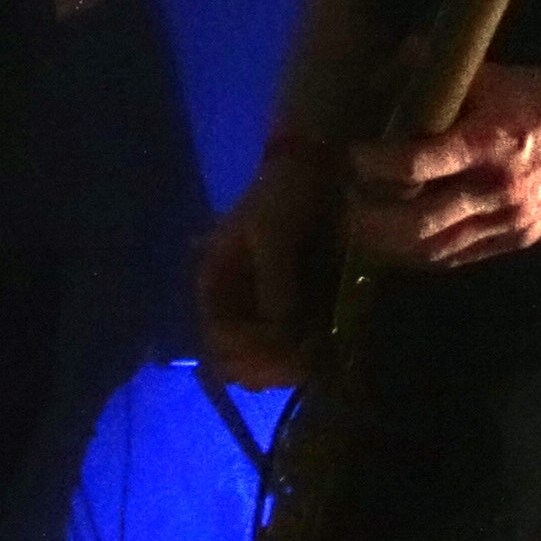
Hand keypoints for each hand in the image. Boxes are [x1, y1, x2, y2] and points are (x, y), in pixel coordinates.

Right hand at [195, 147, 335, 388]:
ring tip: (316, 358)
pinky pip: (290, 351)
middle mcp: (233, 307)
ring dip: (287, 368)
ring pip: (263, 364)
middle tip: (305, 360)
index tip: (286, 345)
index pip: (219, 338)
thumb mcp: (274, 234)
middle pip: (237, 362)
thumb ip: (274, 281)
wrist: (314, 171)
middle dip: (268, 367)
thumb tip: (282, 333)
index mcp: (216, 285)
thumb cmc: (283, 196)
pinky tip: (324, 352)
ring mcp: (261, 314)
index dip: (249, 350)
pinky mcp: (291, 314)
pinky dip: (304, 358)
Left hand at [342, 57, 540, 273]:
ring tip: (360, 234)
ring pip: (437, 248)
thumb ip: (438, 72)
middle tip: (344, 205)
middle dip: (371, 219)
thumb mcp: (496, 75)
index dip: (375, 166)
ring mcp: (511, 220)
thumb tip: (388, 68)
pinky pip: (463, 257)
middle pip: (417, 221)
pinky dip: (425, 256)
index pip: (417, 164)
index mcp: (489, 141)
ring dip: (391, 246)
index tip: (353, 158)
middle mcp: (497, 188)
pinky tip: (402, 249)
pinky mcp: (522, 238)